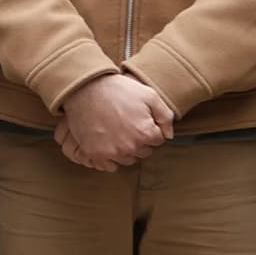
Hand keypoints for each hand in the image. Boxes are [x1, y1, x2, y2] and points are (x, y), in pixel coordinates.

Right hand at [55, 72, 172, 173]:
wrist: (86, 88)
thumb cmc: (118, 90)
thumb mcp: (149, 95)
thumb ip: (165, 116)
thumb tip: (169, 135)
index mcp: (145, 133)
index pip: (157, 141)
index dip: (151, 128)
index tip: (140, 119)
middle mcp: (129, 147)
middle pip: (143, 152)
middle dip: (140, 140)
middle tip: (128, 124)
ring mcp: (111, 152)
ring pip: (127, 160)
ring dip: (126, 149)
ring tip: (117, 131)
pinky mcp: (94, 154)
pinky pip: (108, 166)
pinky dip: (109, 158)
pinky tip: (108, 144)